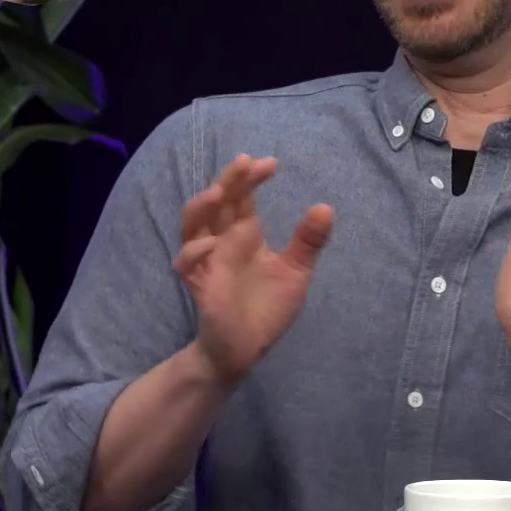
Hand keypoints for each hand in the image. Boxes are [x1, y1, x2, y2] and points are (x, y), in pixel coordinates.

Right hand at [173, 154, 333, 383]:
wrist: (247, 348)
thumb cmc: (266, 308)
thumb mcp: (294, 272)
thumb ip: (307, 242)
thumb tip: (325, 207)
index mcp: (243, 234)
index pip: (241, 197)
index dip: (250, 178)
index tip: (270, 164)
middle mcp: (221, 241)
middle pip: (216, 202)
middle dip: (228, 180)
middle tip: (245, 162)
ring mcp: (207, 262)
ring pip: (190, 225)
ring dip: (200, 207)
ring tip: (218, 193)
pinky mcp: (200, 286)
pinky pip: (185, 264)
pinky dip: (194, 251)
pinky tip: (211, 244)